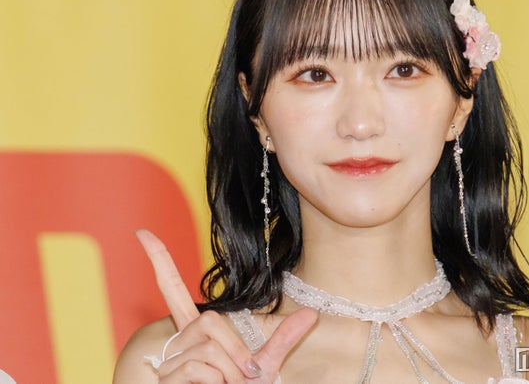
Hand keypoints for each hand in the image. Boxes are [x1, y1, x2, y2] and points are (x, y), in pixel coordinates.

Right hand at [136, 229, 317, 382]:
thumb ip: (284, 339)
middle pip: (210, 320)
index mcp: (197, 334)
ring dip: (228, 370)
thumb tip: (312, 314)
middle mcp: (179, 343)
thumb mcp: (265, 366)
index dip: (159, 261)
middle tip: (245, 375)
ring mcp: (169, 362)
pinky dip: (216, 381)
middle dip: (235, 348)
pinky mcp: (167, 379)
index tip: (142, 232)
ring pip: (207, 347)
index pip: (172, 290)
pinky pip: (199, 366)